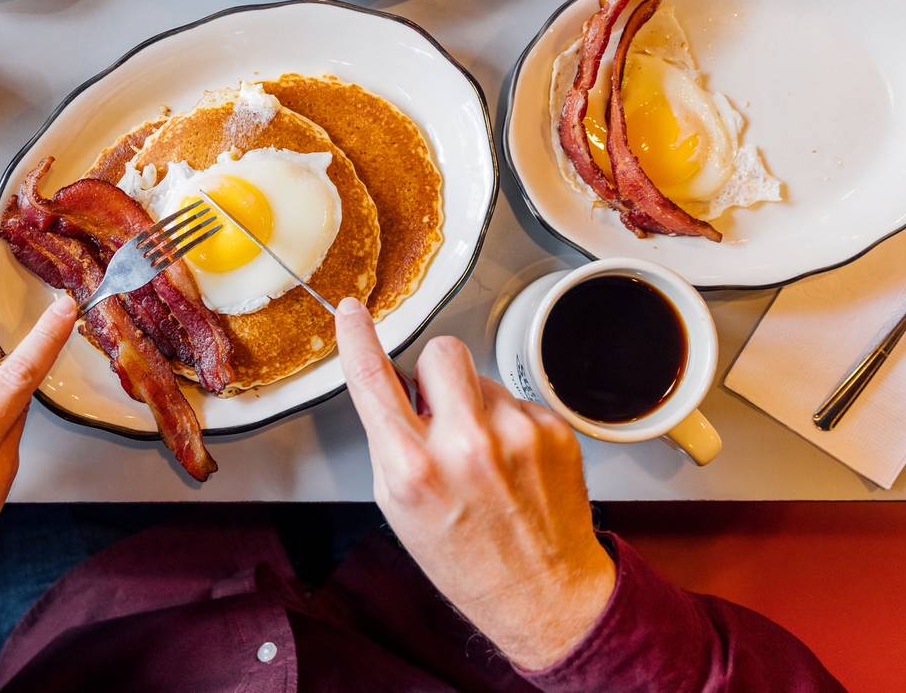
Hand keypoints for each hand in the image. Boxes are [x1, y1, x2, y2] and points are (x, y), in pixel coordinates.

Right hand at [333, 297, 614, 670]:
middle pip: (441, 352)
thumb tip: (398, 385)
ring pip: (481, 376)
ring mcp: (515, 435)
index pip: (372, 380)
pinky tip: (512, 464)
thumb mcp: (398, 507)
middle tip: (439, 410)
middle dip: (435, 372)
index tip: (353, 312)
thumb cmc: (466, 558)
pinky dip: (509, 424)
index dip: (357, 338)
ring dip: (475, 403)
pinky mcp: (553, 431)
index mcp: (414, 469)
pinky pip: (516, 400)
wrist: (543, 593)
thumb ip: (392, 442)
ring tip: (483, 456)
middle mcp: (466, 446)